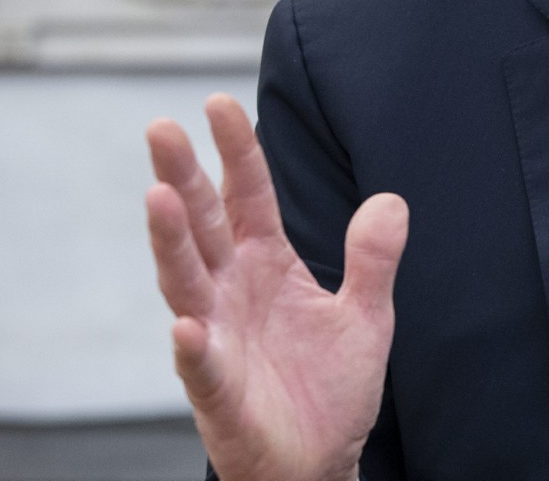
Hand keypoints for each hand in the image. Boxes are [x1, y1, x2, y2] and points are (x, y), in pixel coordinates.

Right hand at [146, 94, 407, 480]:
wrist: (321, 461)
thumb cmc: (330, 387)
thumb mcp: (367, 314)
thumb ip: (374, 258)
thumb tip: (390, 200)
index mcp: (267, 265)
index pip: (247, 197)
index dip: (235, 152)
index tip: (218, 103)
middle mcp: (232, 293)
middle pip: (202, 225)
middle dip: (182, 177)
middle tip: (161, 128)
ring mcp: (219, 339)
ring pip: (186, 282)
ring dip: (171, 242)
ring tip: (158, 196)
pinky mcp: (220, 392)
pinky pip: (203, 367)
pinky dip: (194, 348)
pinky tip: (187, 326)